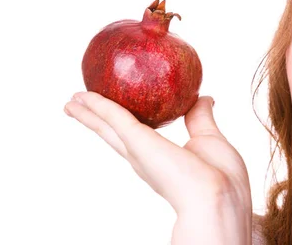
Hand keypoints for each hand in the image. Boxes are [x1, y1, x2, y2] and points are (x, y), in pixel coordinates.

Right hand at [64, 92, 251, 243]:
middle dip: (96, 120)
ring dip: (88, 113)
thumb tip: (204, 96)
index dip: (124, 125)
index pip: (136, 137)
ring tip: (71, 101)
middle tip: (79, 106)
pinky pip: (112, 117)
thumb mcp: (210, 138)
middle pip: (113, 133)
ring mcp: (137, 150)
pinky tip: (84, 97)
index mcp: (160, 157)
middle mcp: (143, 156)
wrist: (216, 195)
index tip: (115, 112)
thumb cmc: (220, 176)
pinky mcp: (136, 141)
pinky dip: (96, 106)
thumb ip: (200, 117)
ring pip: (106, 126)